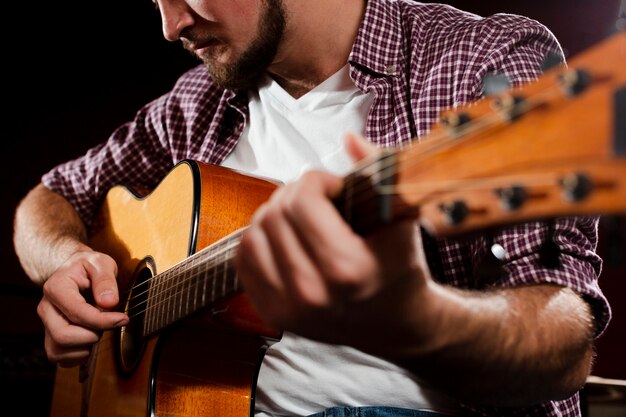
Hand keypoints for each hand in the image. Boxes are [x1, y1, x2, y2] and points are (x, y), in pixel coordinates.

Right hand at [37, 250, 128, 366]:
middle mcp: (46, 308)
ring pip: (59, 351)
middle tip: (109, 322)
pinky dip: (79, 355)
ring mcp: (46, 325)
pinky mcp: (51, 337)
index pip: (77, 313)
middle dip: (93, 334)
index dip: (102, 320)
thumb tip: (109, 303)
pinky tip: (91, 340)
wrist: (76, 271)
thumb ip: (105, 280)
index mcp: (56, 288)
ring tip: (98, 328)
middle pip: (63, 336)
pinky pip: (60, 358)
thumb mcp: (102, 263)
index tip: (123, 319)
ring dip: (86, 346)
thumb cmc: (89, 266)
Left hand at [235, 134, 431, 347]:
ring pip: (253, 233)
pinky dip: (259, 239)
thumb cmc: (400, 268)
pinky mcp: (271, 314)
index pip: (302, 201)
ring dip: (274, 215)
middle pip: (274, 214)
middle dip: (295, 194)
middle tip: (318, 200)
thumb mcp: (401, 218)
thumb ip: (378, 170)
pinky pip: (243, 258)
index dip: (316, 180)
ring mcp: (286, 307)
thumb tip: (348, 137)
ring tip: (300, 218)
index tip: (334, 186)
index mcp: (345, 269)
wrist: (394, 323)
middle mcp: (310, 293)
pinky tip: (284, 238)